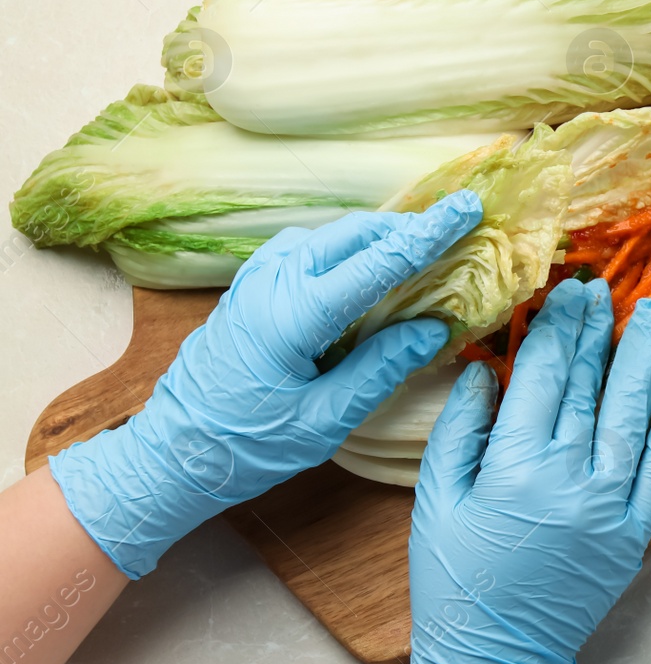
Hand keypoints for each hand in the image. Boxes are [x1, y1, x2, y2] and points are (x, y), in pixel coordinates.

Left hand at [49, 191, 482, 578]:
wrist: (170, 455)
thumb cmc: (247, 447)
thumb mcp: (324, 421)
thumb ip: (381, 369)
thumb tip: (434, 328)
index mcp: (294, 314)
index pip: (376, 262)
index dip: (427, 235)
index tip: (467, 208)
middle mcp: (271, 283)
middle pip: (352, 233)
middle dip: (406, 228)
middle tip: (452, 230)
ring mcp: (254, 280)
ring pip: (327, 235)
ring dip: (374, 236)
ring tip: (414, 252)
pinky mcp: (247, 288)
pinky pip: (303, 248)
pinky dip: (341, 248)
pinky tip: (359, 270)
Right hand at [398, 280, 650, 663]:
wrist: (495, 657)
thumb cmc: (454, 580)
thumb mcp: (436, 502)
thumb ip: (460, 431)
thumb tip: (483, 369)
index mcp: (514, 465)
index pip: (544, 376)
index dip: (558, 328)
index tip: (568, 290)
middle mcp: (569, 478)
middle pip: (590, 386)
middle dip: (599, 331)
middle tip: (607, 287)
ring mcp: (609, 506)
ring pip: (633, 416)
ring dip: (646, 361)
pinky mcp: (634, 534)